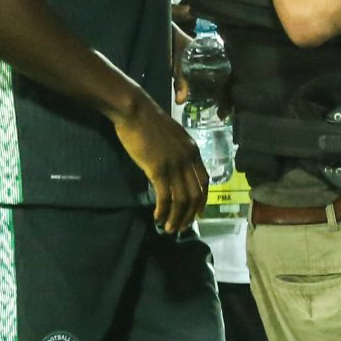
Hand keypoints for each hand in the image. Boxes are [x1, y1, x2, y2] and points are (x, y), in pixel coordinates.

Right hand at [117, 92, 207, 231]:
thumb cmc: (149, 121)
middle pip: (196, 195)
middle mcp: (188, 159)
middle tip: (181, 227)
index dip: (202, 201)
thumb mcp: (173, 136)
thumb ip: (179, 152)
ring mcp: (174, 165)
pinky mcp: (158, 169)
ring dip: (177, 218)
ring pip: (182, 200)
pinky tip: (158, 218)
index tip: (196, 214)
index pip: (205, 181)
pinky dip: (163, 211)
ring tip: (169, 229)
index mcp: (193, 151)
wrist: (135, 111)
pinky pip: (165, 197)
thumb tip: (176, 169)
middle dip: (189, 215)